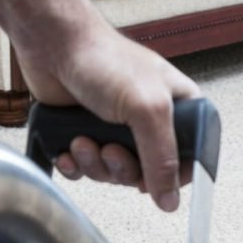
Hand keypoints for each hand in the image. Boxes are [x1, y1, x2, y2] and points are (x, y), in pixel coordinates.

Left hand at [17, 22, 200, 211]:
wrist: (52, 43)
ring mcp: (118, 130)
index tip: (153, 179)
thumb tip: (170, 199)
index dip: (172, 177)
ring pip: (115, 174)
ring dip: (96, 164)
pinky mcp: (88, 135)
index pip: (189, 160)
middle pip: (148, 174)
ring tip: (83, 140)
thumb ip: (162, 157)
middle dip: (123, 168)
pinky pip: (87, 170)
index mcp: (178, 110)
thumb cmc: (103, 58)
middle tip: (110, 149)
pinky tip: (69, 148)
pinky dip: (76, 165)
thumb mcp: (148, 108)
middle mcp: (150, 122)